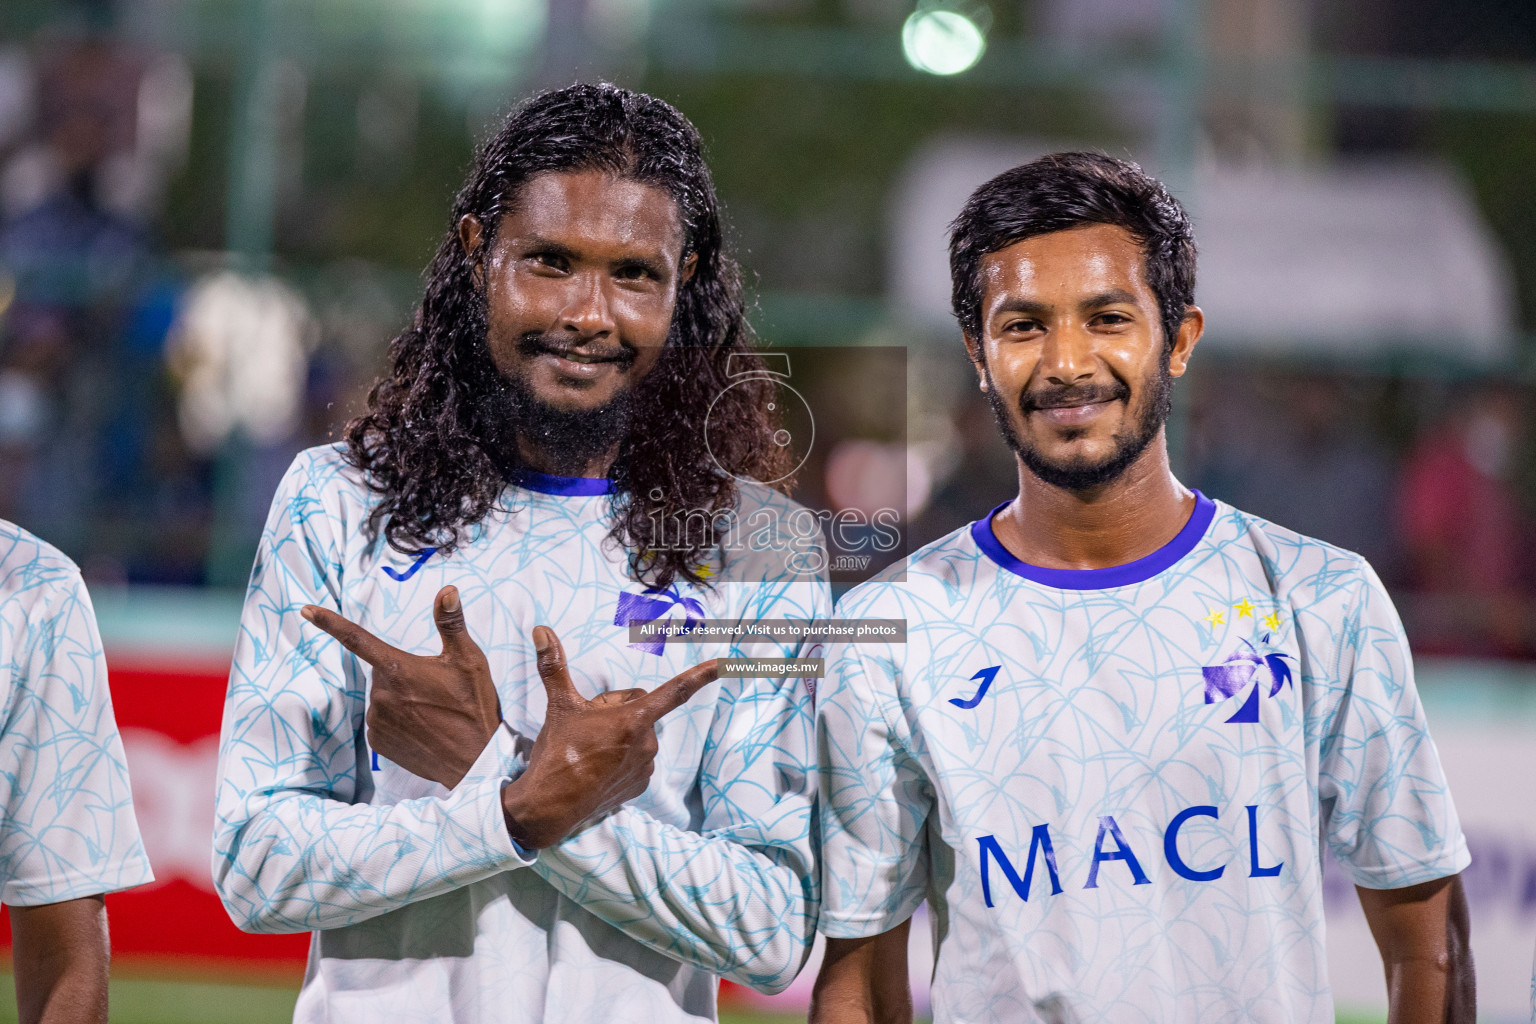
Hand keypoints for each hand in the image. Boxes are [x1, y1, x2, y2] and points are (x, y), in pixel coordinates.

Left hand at [302, 586, 501, 789]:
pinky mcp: (379, 743)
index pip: (356, 638)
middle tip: (436, 690)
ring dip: (402, 700)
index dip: (329, 622)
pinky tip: (423, 729)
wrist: (475, 761)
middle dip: (404, 675)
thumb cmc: (474, 707)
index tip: (305, 610)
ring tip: (434, 713)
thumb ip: (451, 623)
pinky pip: (382, 722)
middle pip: (383, 672)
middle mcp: (381, 695)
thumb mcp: (469, 660)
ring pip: (383, 698)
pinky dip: (399, 722)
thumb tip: (447, 590)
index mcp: (398, 669)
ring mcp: (377, 721)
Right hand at [501, 625, 717, 849]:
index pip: (676, 691)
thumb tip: (542, 630)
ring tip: (589, 748)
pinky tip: (598, 765)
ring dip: (618, 734)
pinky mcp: (640, 785)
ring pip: (636, 734)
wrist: (550, 806)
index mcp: (634, 719)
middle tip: (587, 725)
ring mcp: (645, 766)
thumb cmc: (558, 754)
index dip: (703, 675)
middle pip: (639, 708)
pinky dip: (620, 756)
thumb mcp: (559, 706)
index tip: (725, 664)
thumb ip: (554, 666)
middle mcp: (647, 743)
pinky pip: (636, 757)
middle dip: (616, 710)